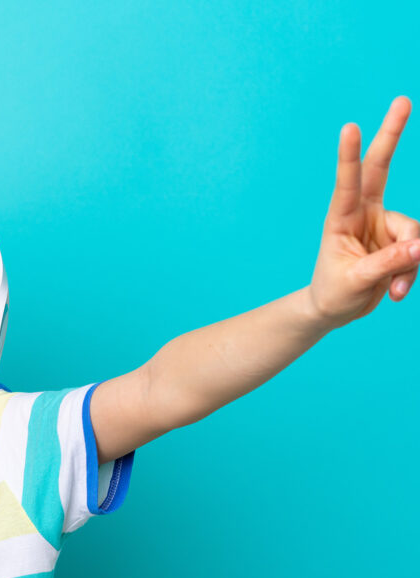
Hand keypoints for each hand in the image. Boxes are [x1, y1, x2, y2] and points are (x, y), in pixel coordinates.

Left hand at [308, 95, 419, 329]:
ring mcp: (384, 225)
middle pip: (381, 168)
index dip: (350, 156)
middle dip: (392, 135)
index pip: (347, 183)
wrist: (336, 309)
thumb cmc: (334, 292)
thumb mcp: (356, 281)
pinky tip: (397, 291)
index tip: (349, 127)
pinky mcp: (399, 241)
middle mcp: (363, 214)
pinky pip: (418, 252)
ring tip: (395, 289)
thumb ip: (388, 263)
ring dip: (410, 263)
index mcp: (341, 219)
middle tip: (403, 100)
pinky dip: (411, 274)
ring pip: (414, 231)